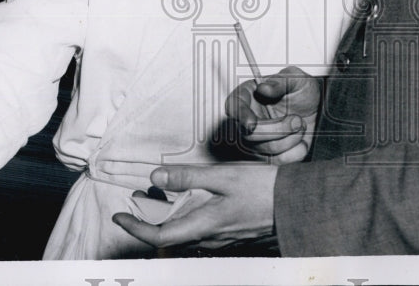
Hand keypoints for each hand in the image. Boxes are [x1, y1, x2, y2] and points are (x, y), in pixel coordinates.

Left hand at [112, 164, 277, 248]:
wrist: (299, 206)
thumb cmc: (264, 190)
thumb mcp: (224, 177)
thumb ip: (189, 177)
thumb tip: (156, 177)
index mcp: (204, 225)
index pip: (159, 236)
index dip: (135, 228)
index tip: (120, 215)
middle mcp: (210, 238)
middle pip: (170, 238)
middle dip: (148, 221)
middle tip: (136, 202)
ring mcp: (222, 240)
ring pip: (185, 235)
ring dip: (167, 219)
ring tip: (159, 197)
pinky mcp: (233, 236)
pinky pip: (200, 232)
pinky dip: (186, 219)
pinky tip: (191, 202)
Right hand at [225, 65, 320, 163]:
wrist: (317, 106)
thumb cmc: (301, 89)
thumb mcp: (295, 78)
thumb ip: (280, 82)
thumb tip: (264, 88)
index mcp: (248, 96)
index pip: (233, 107)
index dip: (239, 116)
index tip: (251, 123)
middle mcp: (249, 119)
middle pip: (249, 136)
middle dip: (277, 130)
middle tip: (297, 120)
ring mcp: (259, 139)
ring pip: (266, 150)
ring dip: (290, 138)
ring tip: (300, 123)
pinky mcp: (273, 154)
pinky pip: (280, 160)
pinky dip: (296, 150)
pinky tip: (301, 137)